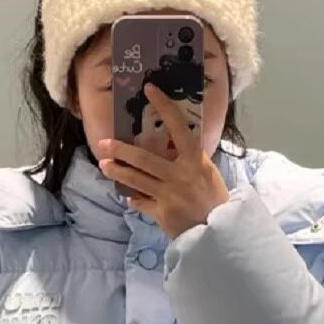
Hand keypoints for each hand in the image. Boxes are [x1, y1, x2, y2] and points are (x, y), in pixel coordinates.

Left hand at [97, 83, 229, 239]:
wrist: (219, 233)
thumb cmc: (214, 200)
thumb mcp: (208, 174)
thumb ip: (190, 160)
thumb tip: (174, 145)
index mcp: (195, 160)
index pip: (178, 127)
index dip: (164, 107)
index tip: (149, 90)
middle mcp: (180, 175)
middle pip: (143, 158)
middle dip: (121, 150)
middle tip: (104, 143)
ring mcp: (168, 195)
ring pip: (135, 180)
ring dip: (117, 171)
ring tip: (104, 166)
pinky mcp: (161, 213)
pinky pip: (140, 202)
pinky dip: (134, 199)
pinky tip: (129, 197)